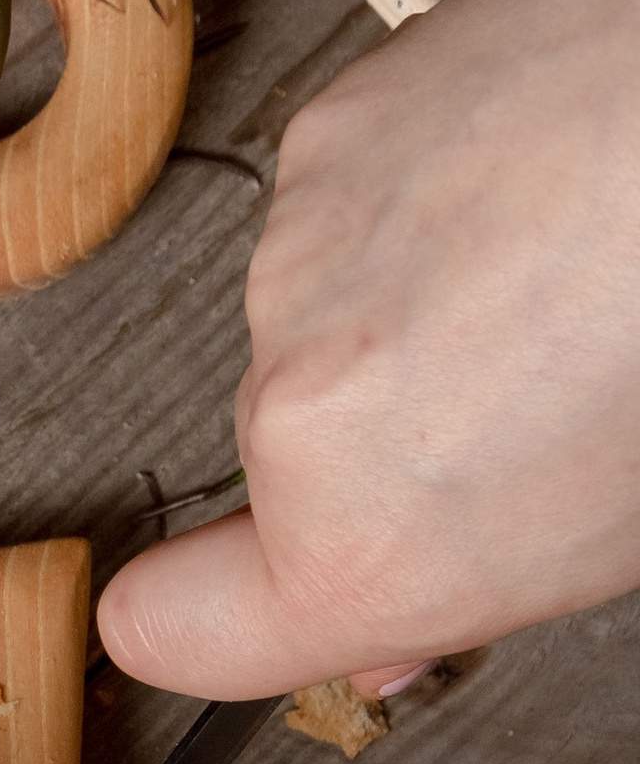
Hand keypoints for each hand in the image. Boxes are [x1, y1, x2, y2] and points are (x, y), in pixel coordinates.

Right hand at [96, 0, 639, 700]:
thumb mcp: (609, 528)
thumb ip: (476, 574)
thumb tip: (405, 620)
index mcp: (367, 542)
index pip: (168, 625)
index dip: (195, 612)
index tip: (226, 596)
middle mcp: (301, 410)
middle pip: (286, 451)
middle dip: (382, 426)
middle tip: (528, 388)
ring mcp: (300, 264)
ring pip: (322, 317)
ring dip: (411, 299)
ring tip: (556, 265)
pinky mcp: (327, 138)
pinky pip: (351, 198)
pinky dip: (426, 193)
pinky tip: (534, 180)